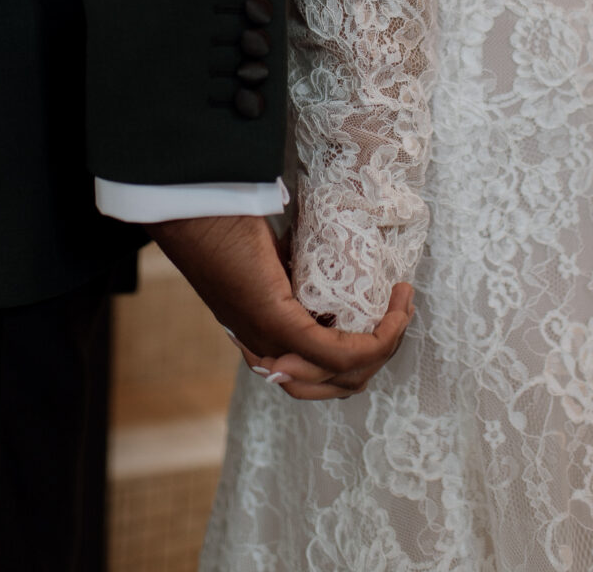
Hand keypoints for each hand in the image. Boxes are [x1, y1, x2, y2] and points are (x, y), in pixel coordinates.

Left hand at [148, 215, 413, 399]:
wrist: (191, 210)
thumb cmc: (228, 225)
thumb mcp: (274, 259)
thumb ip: (299, 274)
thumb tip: (338, 263)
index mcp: (267, 343)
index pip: (325, 376)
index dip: (368, 351)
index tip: (390, 308)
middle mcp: (269, 353)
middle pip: (343, 383)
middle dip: (384, 349)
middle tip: (400, 308)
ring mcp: (273, 342)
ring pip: (347, 374)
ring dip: (387, 342)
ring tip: (401, 305)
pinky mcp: (278, 324)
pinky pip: (339, 353)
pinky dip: (377, 337)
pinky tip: (391, 308)